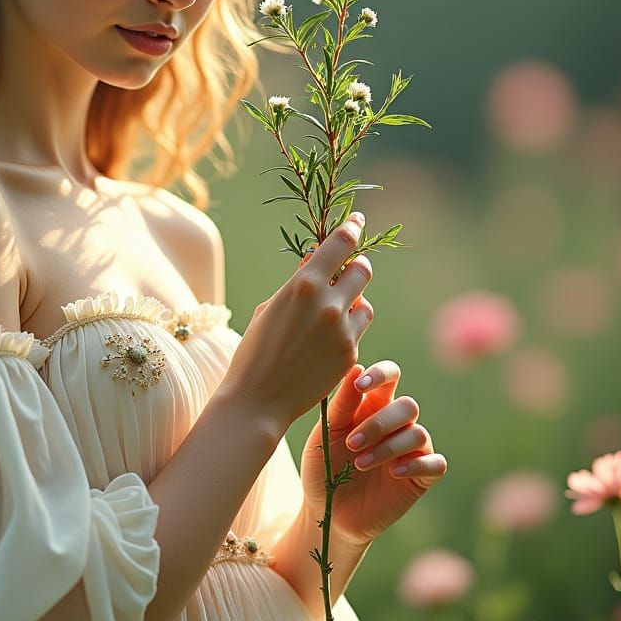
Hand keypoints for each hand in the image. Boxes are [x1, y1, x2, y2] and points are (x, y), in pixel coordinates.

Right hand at [220, 211, 374, 434]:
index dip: (352, 229)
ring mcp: (343, 330)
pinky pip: (359, 330)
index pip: (340, 244)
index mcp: (304, 284)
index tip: (357, 221)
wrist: (259, 398)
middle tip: (349, 269)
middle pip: (362, 270)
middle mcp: (329, 303)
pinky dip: (348, 328)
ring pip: (365, 303)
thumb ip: (297, 282)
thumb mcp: (270, 306)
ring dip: (355, 301)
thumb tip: (315, 260)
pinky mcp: (350, 353)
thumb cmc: (255, 349)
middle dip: (356, 267)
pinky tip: (328, 337)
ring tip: (335, 310)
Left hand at [300, 360, 447, 546]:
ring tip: (360, 463)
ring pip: (418, 433)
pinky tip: (393, 472)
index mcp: (372, 405)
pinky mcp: (421, 478)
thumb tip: (355, 367)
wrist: (328, 512)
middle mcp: (395, 424)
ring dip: (388, 447)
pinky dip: (417, 465)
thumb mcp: (327, 433)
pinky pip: (436, 463)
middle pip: (407, 406)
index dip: (381, 374)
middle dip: (379, 423)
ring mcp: (411, 450)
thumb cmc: (325, 466)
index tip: (360, 385)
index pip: (390, 376)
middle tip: (350, 444)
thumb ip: (342, 403)